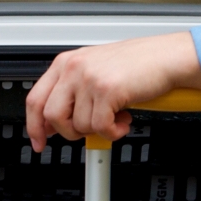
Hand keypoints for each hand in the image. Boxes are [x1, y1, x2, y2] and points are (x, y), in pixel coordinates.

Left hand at [24, 32, 200, 149]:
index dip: (34, 126)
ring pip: (78, 125)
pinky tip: (123, 120)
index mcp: (65, 63)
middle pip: (52, 116)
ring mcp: (89, 78)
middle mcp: (73, 68)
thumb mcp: (94, 72)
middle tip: (89, 130)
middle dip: (70, 132)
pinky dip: (113, 132)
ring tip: (115, 118)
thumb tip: (54, 124)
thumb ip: (71, 93)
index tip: (39, 142)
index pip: (35, 99)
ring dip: (98, 130)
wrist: (166, 58)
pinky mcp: (107, 90)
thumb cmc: (136, 65)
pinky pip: (99, 127)